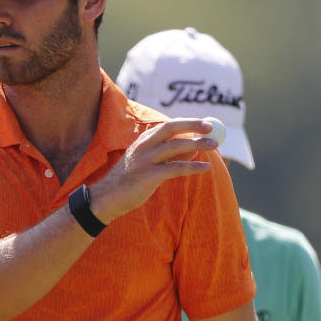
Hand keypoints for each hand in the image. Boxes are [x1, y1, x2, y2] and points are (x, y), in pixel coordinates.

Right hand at [88, 118, 218, 222]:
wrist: (107, 197)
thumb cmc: (129, 180)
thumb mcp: (147, 162)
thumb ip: (167, 154)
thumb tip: (193, 148)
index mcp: (143, 140)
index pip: (168, 125)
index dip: (188, 122)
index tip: (205, 124)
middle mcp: (144, 146)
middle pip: (172, 128)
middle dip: (193, 125)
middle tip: (212, 128)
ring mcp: (145, 160)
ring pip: (176, 146)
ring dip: (197, 144)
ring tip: (214, 145)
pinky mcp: (148, 177)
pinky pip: (176, 168)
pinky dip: (193, 166)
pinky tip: (205, 167)